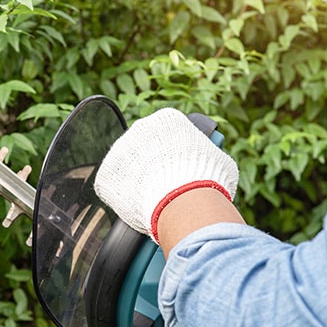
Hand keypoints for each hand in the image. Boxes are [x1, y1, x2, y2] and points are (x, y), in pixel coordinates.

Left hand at [94, 108, 239, 243]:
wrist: (184, 201)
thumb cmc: (206, 181)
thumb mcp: (220, 161)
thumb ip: (210, 157)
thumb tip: (215, 164)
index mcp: (168, 120)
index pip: (168, 134)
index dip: (174, 154)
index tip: (179, 167)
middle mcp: (140, 128)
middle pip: (145, 149)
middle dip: (154, 167)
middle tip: (166, 187)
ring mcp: (120, 151)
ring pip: (127, 167)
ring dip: (137, 181)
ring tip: (153, 200)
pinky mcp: (107, 175)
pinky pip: (112, 187)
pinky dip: (122, 198)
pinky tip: (137, 207)